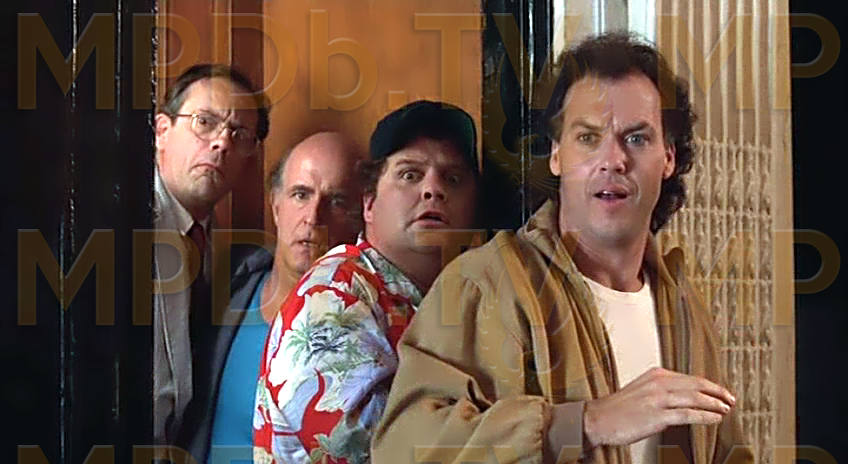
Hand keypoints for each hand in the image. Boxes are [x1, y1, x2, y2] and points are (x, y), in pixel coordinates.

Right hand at [583, 367, 735, 447]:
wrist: (597, 419)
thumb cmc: (617, 409)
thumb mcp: (641, 390)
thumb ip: (661, 389)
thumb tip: (683, 397)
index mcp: (656, 374)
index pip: (689, 377)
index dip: (709, 385)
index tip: (720, 392)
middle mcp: (658, 383)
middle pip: (696, 384)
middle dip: (717, 391)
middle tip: (730, 398)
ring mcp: (658, 399)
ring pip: (695, 398)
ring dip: (715, 404)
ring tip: (726, 409)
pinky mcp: (657, 415)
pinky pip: (688, 414)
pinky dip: (705, 416)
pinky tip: (715, 419)